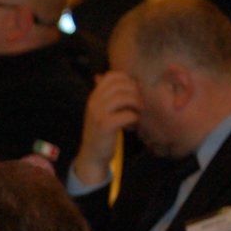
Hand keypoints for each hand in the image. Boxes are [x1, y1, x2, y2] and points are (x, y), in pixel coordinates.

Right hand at [75, 72, 141, 187]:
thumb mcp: (99, 110)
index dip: (127, 81)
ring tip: (137, 114)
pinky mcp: (105, 126)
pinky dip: (134, 119)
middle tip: (138, 105)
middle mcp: (94, 102)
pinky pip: (128, 115)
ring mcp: (98, 114)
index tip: (133, 93)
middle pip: (121, 84)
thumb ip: (104, 94)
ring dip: (137, 105)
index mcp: (94, 96)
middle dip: (135, 92)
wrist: (92, 155)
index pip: (112, 76)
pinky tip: (132, 126)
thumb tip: (101, 75)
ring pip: (125, 97)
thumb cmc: (101, 132)